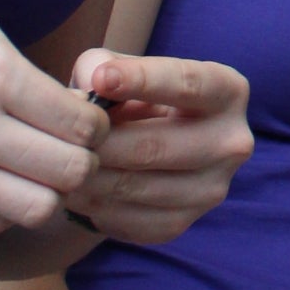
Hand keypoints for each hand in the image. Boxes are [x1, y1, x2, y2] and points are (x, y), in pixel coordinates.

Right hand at [0, 0, 106, 232]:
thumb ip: (21, 67)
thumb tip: (65, 104)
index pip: (83, 128)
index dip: (96, 124)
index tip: (83, 114)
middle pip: (69, 176)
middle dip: (82, 162)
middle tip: (67, 145)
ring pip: (32, 212)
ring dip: (44, 191)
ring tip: (31, 166)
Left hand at [72, 52, 251, 245]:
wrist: (143, 150)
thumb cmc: (132, 96)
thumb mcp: (122, 68)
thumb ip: (104, 65)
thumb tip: (92, 85)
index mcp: (228, 91)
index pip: (188, 84)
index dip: (144, 80)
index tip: (102, 79)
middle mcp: (231, 143)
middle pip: (157, 146)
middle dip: (102, 141)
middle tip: (62, 136)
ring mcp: (210, 190)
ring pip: (137, 187)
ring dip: (89, 177)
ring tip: (58, 163)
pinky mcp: (181, 224)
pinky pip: (129, 220)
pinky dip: (94, 206)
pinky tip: (72, 190)